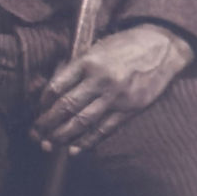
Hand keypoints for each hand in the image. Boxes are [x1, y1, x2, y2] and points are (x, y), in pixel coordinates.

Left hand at [31, 23, 194, 154]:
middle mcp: (100, 80)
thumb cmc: (123, 46)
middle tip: (35, 134)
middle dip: (48, 123)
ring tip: (49, 144)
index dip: (43, 102)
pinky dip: (88, 141)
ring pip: (84, 121)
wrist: (161, 48)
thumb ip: (75, 68)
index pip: (57, 86)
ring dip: (63, 136)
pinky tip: (74, 149)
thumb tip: (53, 91)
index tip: (37, 110)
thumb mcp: (95, 49)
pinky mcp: (131, 109)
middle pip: (67, 106)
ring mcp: (117, 97)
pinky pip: (105, 129)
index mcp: (87, 62)